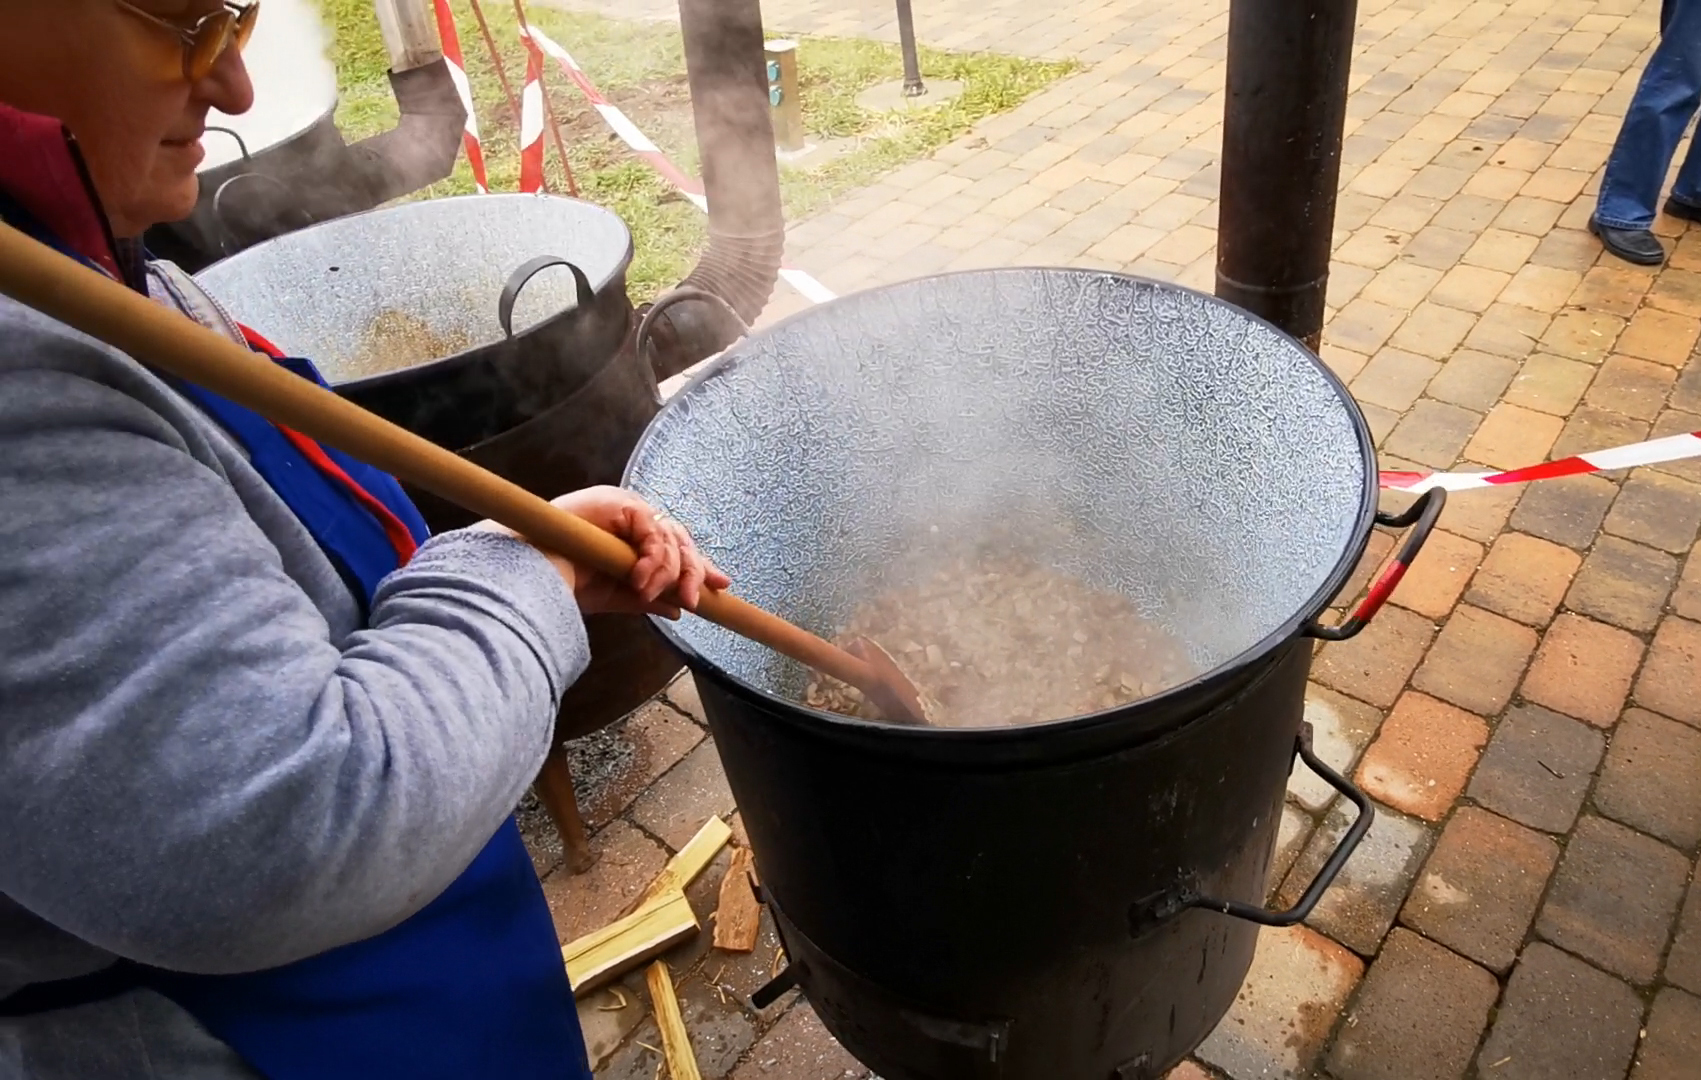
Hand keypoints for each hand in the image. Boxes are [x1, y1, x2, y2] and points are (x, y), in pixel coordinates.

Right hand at [474, 486, 729, 617]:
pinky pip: (651, 531)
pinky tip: (638, 580)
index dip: (697, 564)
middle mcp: (628, 517)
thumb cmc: (563, 583)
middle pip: (677, 538)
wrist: (530, 577)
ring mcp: (624, 506)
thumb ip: (647, 598)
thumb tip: (678, 610)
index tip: (721, 586)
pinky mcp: (618, 502)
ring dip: (665, 571)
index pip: (672, 546)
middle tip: (691, 599)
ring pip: (669, 536)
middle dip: (690, 570)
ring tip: (646, 593)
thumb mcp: (615, 596)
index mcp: (627, 536)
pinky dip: (650, 559)